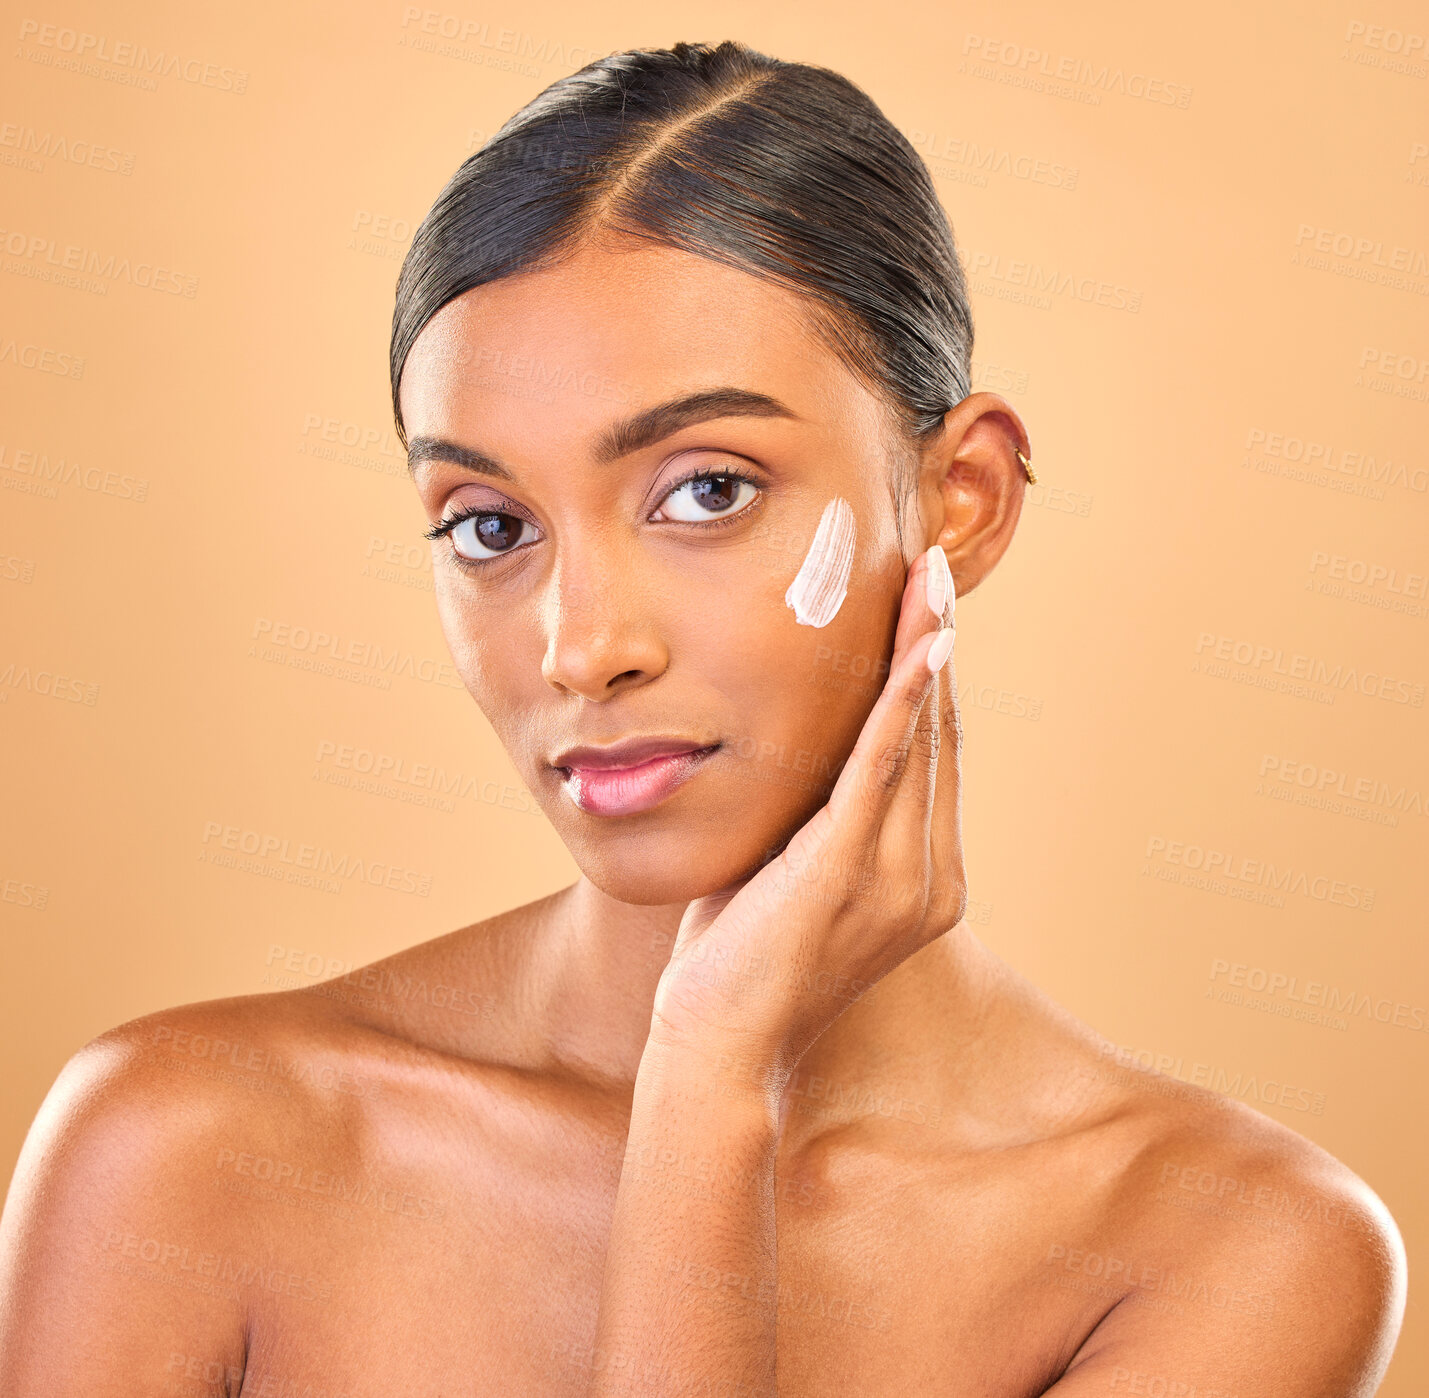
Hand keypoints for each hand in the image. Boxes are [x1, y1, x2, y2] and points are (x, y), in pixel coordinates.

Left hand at [650, 544, 966, 1082]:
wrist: (721, 1043)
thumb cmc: (746, 957)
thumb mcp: (797, 872)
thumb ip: (822, 816)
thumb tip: (810, 751)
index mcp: (924, 879)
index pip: (934, 757)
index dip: (932, 678)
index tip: (927, 610)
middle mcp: (929, 876)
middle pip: (939, 736)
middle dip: (936, 645)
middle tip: (935, 569)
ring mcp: (897, 877)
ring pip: (920, 739)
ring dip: (926, 651)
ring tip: (930, 580)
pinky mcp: (848, 869)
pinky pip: (883, 767)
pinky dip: (903, 702)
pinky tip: (921, 647)